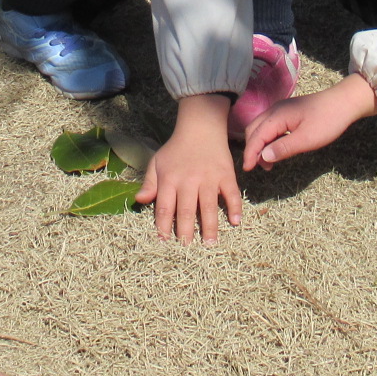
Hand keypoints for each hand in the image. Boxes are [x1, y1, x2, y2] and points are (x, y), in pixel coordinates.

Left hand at [136, 94, 242, 243]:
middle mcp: (188, 180)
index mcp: (169, 179)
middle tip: (187, 248)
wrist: (200, 127)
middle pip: (185, 211)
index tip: (164, 241)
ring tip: (210, 244)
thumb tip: (140, 200)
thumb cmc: (176, 148)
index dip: (163, 225)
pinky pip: (231, 193)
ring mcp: (208, 178)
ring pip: (208, 206)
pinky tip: (235, 222)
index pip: (164, 207)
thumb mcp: (157, 162)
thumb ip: (149, 183)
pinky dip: (234, 207)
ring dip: (210, 226)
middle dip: (185, 231)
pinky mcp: (225, 175)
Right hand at [242, 75, 376, 170]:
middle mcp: (275, 110)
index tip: (247, 169)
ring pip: (261, 127)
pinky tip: (276, 148)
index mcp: (277, 116)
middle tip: (258, 167)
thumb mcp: (307, 139)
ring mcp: (281, 109)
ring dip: (260, 144)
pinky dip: (268, 138)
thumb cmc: (328, 120)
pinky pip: (270, 125)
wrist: (345, 102)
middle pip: (253, 130)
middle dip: (252, 149)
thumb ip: (284, 148)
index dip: (250, 154)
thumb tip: (263, 157)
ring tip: (267, 162)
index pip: (256, 136)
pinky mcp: (288, 111)